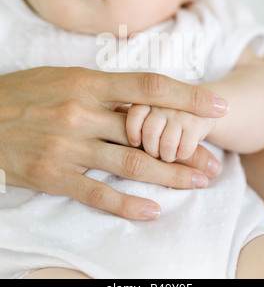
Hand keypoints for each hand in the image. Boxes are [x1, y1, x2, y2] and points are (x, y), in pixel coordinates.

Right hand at [0, 67, 226, 220]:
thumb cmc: (24, 93)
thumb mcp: (65, 77)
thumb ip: (104, 89)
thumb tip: (143, 98)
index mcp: (86, 83)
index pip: (148, 86)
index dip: (186, 95)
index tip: (216, 104)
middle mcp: (82, 112)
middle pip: (147, 132)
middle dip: (185, 148)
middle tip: (213, 161)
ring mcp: (68, 145)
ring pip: (130, 163)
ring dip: (169, 176)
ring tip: (197, 183)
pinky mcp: (53, 174)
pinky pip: (97, 193)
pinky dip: (127, 203)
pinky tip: (152, 209)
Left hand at [125, 105, 216, 162]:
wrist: (206, 105)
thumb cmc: (169, 117)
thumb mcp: (149, 114)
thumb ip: (134, 123)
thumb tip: (122, 147)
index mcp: (148, 97)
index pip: (135, 115)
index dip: (133, 132)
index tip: (136, 143)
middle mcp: (165, 101)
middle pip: (150, 133)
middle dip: (152, 150)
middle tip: (156, 152)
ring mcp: (181, 112)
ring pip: (166, 145)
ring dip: (167, 156)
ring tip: (168, 154)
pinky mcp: (197, 124)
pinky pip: (183, 150)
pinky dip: (181, 156)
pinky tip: (182, 151)